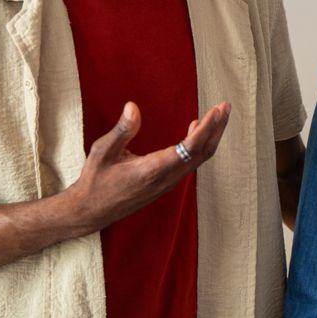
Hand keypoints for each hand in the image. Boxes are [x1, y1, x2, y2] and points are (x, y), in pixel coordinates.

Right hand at [67, 100, 229, 232]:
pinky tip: (196, 129)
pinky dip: (199, 145)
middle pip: (202, 153)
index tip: (216, 110)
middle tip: (225, 106)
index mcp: (152, 170)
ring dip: (210, 136)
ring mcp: (167, 183)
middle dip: (216, 129)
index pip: (189, 149)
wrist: (91, 211)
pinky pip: (190, 163)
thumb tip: (133, 107)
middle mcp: (165, 179)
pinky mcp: (165, 184)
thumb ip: (122, 130)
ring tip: (218, 114)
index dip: (206, 129)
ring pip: (198, 159)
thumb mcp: (102, 152)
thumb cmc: (95, 180)